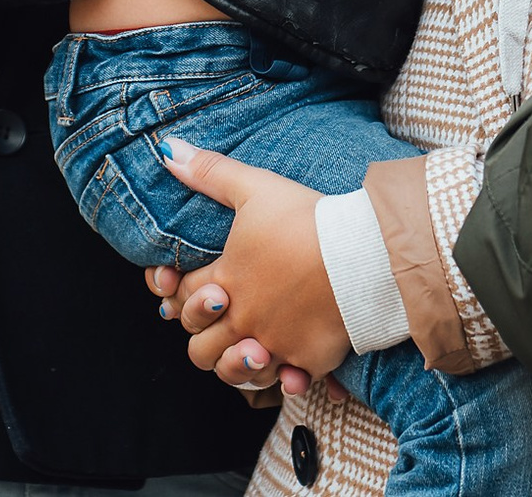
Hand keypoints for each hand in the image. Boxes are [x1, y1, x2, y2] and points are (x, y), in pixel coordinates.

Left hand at [153, 136, 352, 384]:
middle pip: (199, 346)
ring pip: (234, 372)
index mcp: (226, 279)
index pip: (183, 294)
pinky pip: (285, 383)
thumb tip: (167, 149)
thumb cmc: (307, 218)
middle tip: (222, 313)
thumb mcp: (255, 187)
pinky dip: (285, 378)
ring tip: (250, 344)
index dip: (177, 289)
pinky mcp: (308, 359)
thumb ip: (210, 172)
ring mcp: (275, 343)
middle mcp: (244, 317)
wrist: (364, 252)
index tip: (185, 283)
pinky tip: (290, 367)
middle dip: (202, 333)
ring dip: (234, 362)